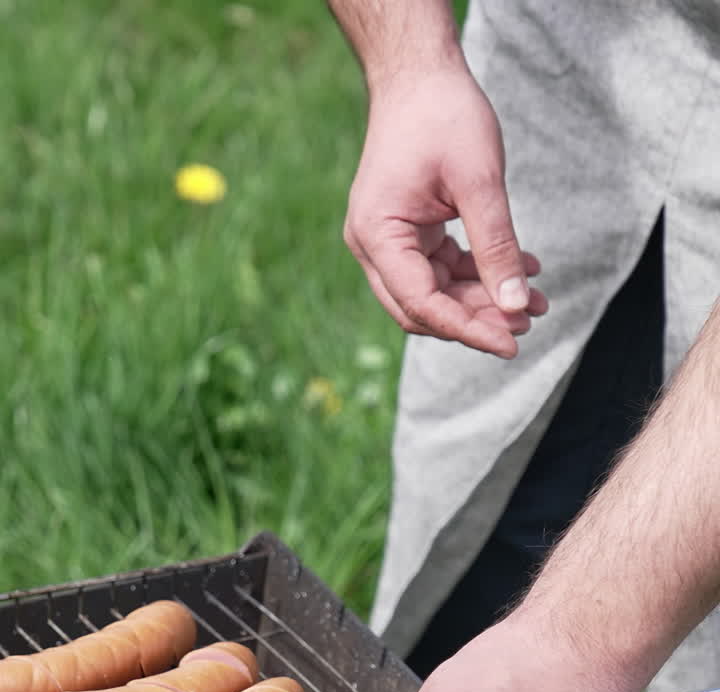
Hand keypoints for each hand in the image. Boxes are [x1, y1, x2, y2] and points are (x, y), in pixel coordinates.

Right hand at [344, 64, 547, 356]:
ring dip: (484, 301)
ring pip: (437, 294)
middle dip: (477, 319)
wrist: (420, 73)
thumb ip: (496, 247)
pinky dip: (479, 275)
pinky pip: (443, 270)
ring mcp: (388, 242)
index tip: (510, 343)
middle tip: (528, 321)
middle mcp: (373, 246)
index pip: (422, 303)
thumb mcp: (479, 182)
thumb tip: (516, 305)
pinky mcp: (408, 234)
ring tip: (535, 301)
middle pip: (425, 308)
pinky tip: (522, 271)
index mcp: (378, 235)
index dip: (468, 329)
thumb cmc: (442, 114)